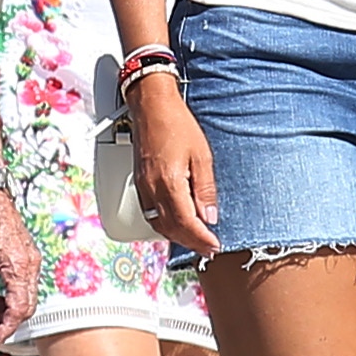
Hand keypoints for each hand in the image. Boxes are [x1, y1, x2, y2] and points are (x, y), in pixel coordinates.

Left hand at [0, 185, 36, 345]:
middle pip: (27, 306)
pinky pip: (25, 284)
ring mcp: (32, 259)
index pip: (19, 309)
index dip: (7, 328)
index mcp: (18, 266)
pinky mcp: (28, 256)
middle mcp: (31, 264)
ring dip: (9, 309)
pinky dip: (12, 296)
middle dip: (8, 321)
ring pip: (27, 296)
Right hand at [125, 78, 221, 254]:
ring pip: (159, 225)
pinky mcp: (140, 184)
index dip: (202, 238)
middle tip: (209, 249)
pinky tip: (176, 225)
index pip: (186, 223)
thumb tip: (209, 217)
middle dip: (191, 242)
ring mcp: (143, 188)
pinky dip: (165, 226)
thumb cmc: (177, 124)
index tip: (215, 245)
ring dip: (178, 237)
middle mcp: (152, 190)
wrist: (151, 106)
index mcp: (169, 183)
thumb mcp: (201, 156)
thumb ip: (205, 189)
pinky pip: (150, 214)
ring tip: (196, 240)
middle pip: (171, 229)